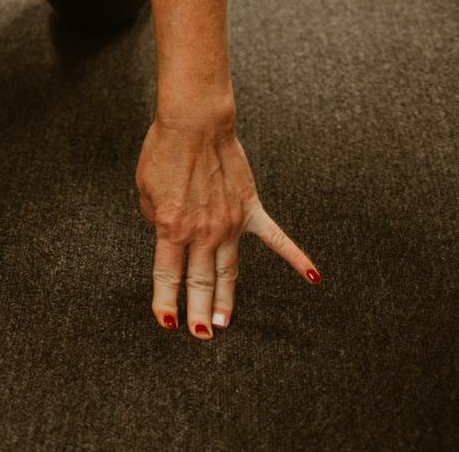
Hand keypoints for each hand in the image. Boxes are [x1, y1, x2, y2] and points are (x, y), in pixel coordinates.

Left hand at [136, 113, 318, 336]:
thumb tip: (169, 232)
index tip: (167, 321)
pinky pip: (277, 240)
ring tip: (223, 323)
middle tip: (199, 334)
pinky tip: (313, 277)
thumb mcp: (145, 188)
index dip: (166, 300)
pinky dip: (296, 258)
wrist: (194, 124)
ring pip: (229, 271)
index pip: (168, 274)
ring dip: (225, 299)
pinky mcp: (249, 210)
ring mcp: (230, 224)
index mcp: (171, 228)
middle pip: (200, 281)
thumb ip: (156, 217)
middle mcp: (202, 233)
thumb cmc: (164, 151)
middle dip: (197, 311)